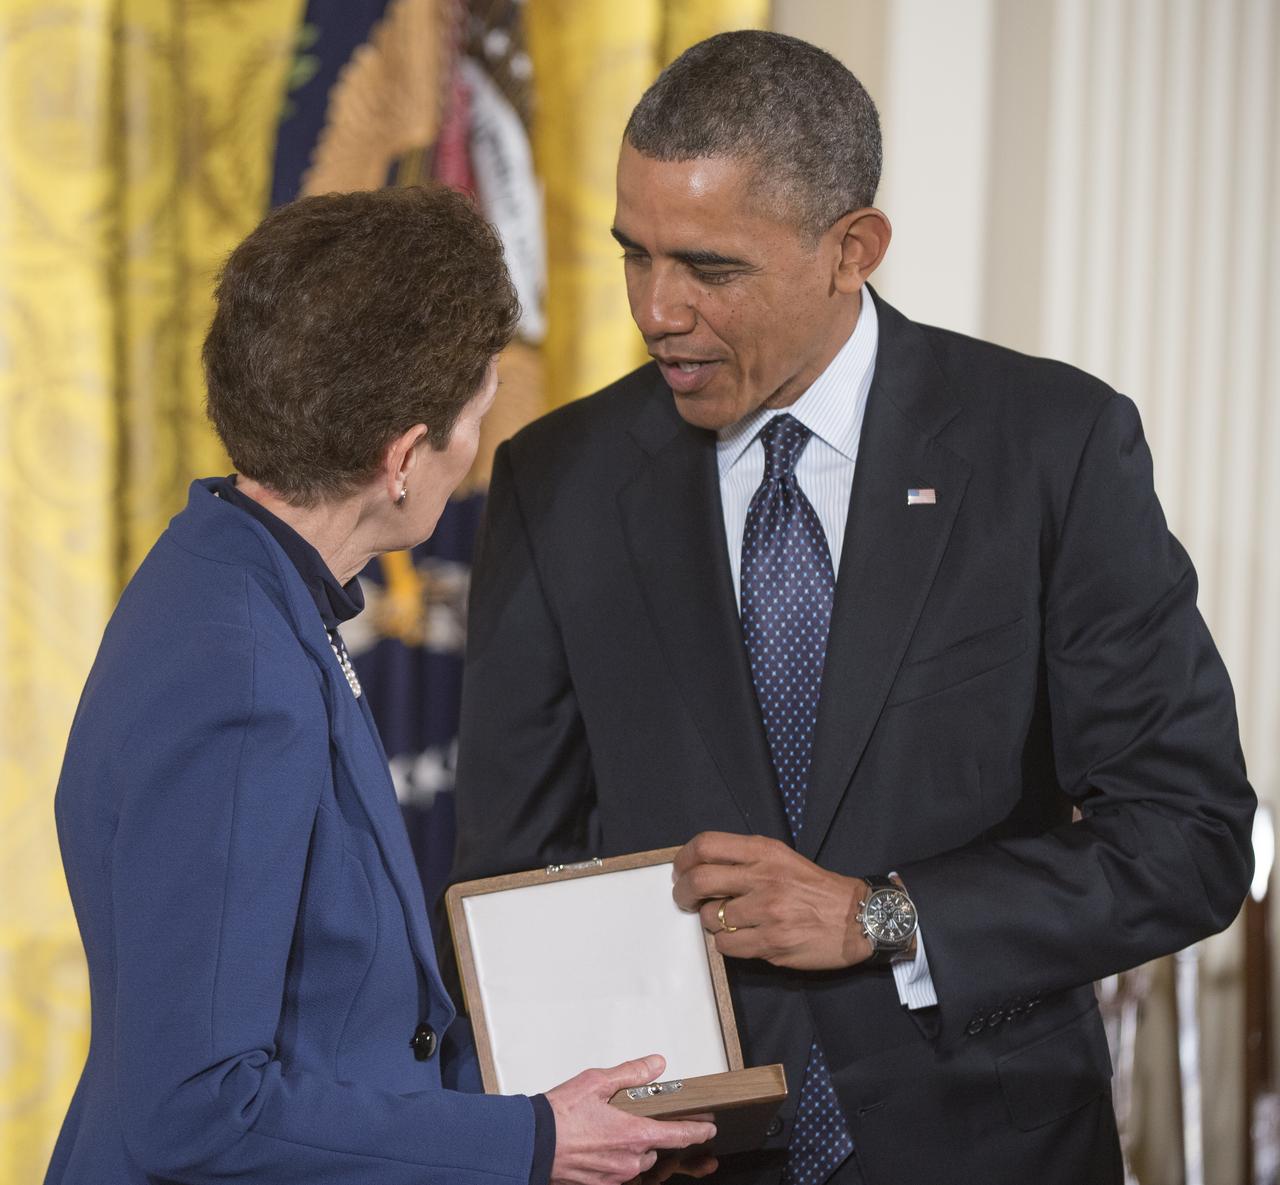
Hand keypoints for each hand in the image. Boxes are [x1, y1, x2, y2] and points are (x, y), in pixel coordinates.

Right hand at [547, 1055, 716, 1184]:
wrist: (530, 1144)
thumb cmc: (560, 1115)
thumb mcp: (597, 1082)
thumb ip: (631, 1073)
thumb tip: (656, 1065)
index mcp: (634, 1135)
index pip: (679, 1135)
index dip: (698, 1131)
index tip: (709, 1128)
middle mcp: (629, 1161)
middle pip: (656, 1148)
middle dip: (656, 1135)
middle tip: (646, 1121)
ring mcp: (614, 1176)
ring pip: (638, 1163)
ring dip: (636, 1149)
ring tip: (618, 1131)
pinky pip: (619, 1173)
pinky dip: (618, 1160)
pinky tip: (603, 1146)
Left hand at [672, 831, 872, 969]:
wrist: (858, 917)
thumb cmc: (816, 887)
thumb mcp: (783, 858)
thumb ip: (745, 860)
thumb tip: (701, 869)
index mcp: (765, 852)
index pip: (707, 845)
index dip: (684, 859)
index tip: (681, 871)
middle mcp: (763, 878)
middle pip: (700, 880)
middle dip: (684, 893)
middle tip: (686, 900)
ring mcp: (767, 912)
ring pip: (712, 918)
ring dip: (711, 922)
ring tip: (725, 922)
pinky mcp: (772, 943)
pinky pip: (727, 945)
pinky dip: (726, 943)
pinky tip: (739, 938)